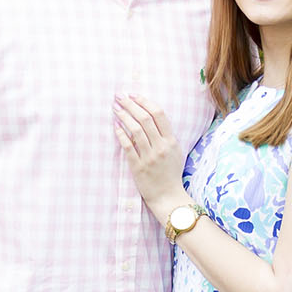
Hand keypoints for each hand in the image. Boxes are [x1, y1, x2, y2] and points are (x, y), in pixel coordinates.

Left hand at [114, 93, 185, 218]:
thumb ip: (166, 135)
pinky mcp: (138, 167)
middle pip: (145, 119)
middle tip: (120, 97)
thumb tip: (151, 116)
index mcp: (171, 141)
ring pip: (136, 130)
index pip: (159, 114)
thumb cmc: (171, 173)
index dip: (145, 102)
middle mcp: (161, 147)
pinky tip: (116, 127)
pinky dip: (121, 135)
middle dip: (131, 105)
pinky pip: (128, 147)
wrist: (168, 196)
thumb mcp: (176, 151)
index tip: (134, 95)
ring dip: (124, 117)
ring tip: (116, 109)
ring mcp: (149, 157)